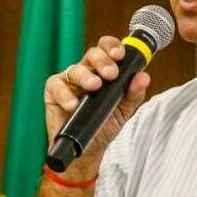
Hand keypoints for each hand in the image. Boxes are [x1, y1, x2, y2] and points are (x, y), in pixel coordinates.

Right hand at [43, 36, 151, 175]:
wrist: (89, 149)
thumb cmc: (105, 124)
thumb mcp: (124, 110)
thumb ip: (134, 94)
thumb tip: (143, 77)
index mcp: (104, 71)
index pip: (107, 50)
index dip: (113, 47)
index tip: (120, 54)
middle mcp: (86, 71)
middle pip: (92, 55)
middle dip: (103, 61)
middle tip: (111, 74)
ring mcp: (69, 81)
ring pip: (75, 69)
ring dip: (86, 76)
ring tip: (94, 86)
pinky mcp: (53, 92)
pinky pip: (57, 87)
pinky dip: (65, 95)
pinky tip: (73, 104)